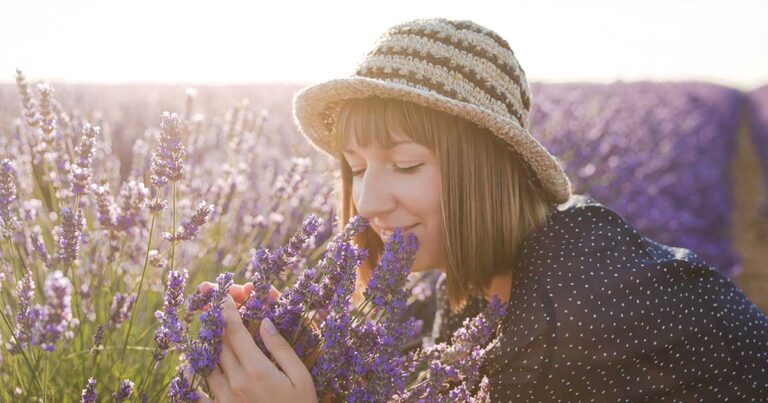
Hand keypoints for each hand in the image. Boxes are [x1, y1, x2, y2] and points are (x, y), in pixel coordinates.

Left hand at [188, 290, 317, 401]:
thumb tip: (265, 323)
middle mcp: (236, 382)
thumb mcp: (301, 377)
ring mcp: (226, 398)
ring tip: (204, 331)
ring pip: (207, 364)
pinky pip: (200, 393)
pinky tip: (186, 367)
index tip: (222, 296)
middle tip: (209, 306)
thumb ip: (281, 349)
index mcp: (257, 370)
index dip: (228, 311)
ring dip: (205, 345)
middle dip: (215, 322)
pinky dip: (192, 377)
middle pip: (219, 344)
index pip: (236, 332)